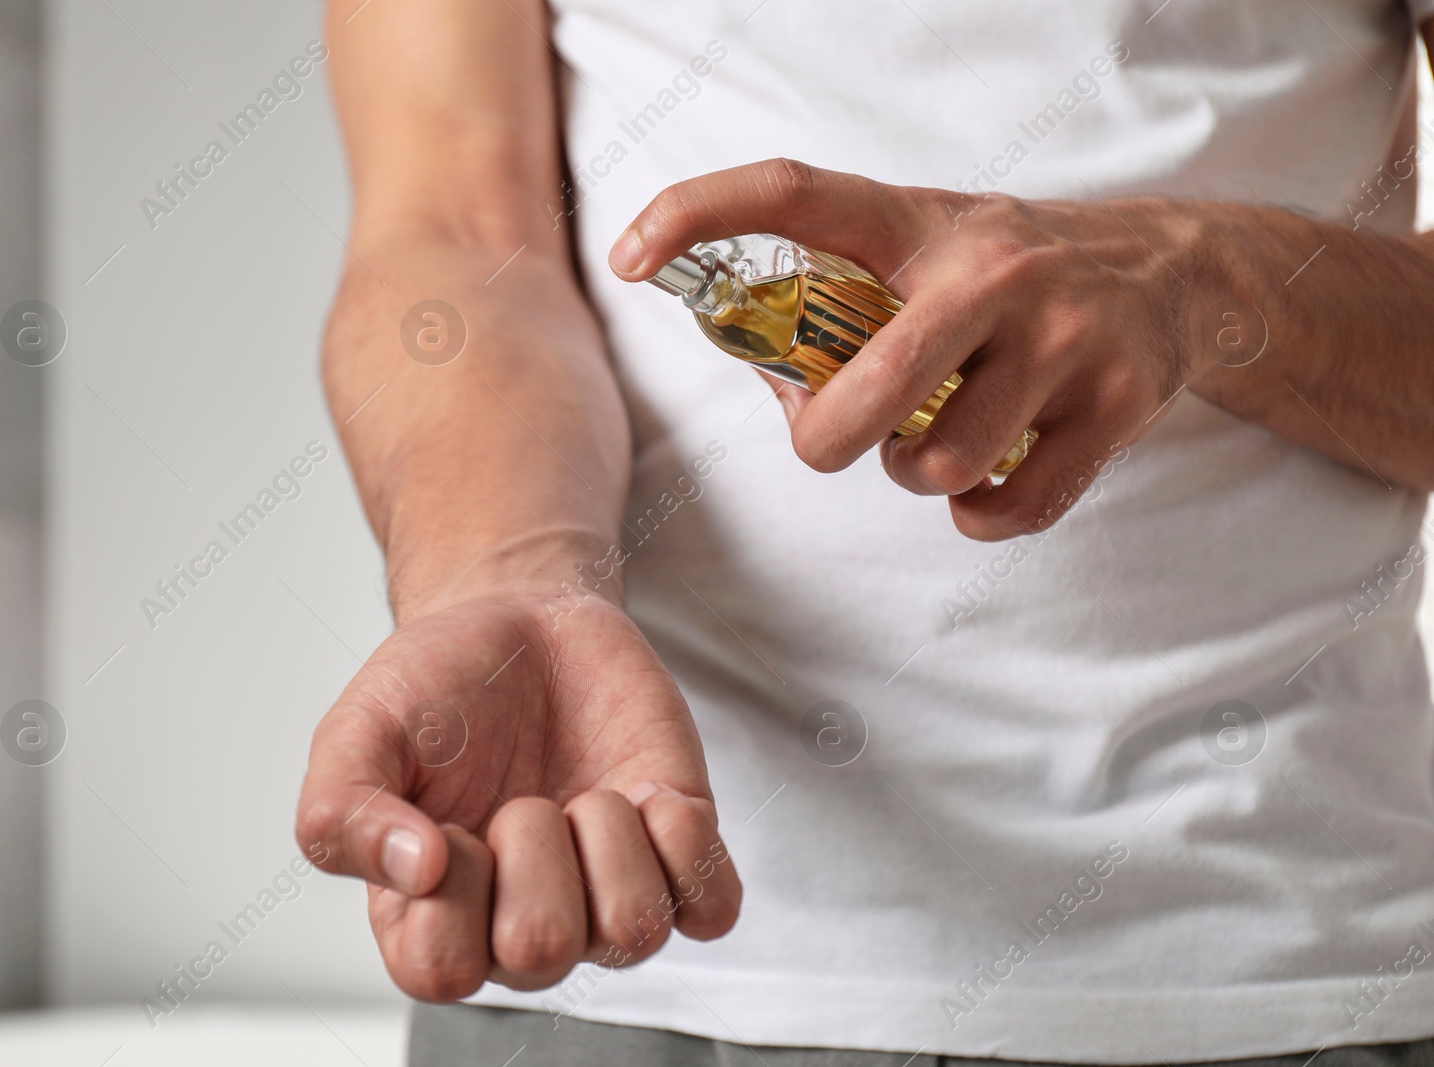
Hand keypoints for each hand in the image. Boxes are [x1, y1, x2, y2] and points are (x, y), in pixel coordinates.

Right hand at [294, 582, 741, 1000]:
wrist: (524, 622)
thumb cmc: (436, 689)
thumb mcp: (356, 731)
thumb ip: (341, 813)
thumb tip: (417, 871)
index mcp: (431, 921)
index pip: (442, 971)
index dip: (449, 892)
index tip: (448, 823)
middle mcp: (521, 929)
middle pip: (542, 949)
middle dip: (530, 843)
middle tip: (519, 795)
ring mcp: (606, 899)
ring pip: (634, 931)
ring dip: (607, 836)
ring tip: (583, 793)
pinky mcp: (679, 859)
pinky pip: (714, 908)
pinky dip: (685, 840)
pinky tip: (647, 793)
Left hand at [610, 159, 1229, 540]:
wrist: (1171, 276)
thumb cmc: (1004, 279)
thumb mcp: (923, 255)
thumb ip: (845, 301)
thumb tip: (764, 372)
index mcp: (919, 223)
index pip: (795, 193)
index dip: (699, 212)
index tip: (627, 255)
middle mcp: (994, 269)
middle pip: (870, 392)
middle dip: (829, 440)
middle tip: (840, 437)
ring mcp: (1064, 335)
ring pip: (939, 464)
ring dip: (918, 475)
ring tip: (941, 439)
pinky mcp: (1116, 403)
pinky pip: (1008, 509)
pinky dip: (980, 515)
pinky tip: (989, 477)